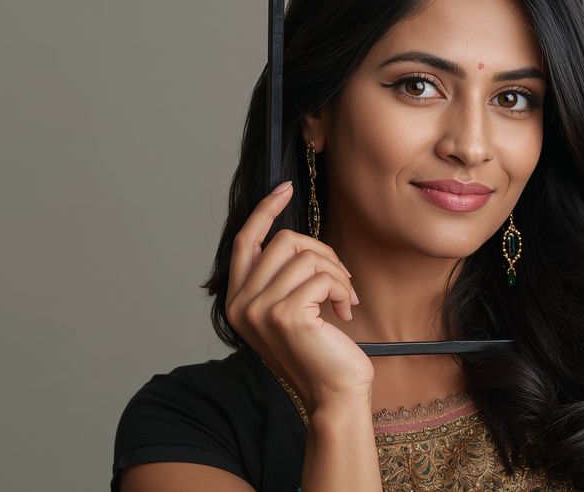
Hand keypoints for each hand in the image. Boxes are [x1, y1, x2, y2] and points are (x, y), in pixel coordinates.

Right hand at [226, 181, 373, 414]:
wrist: (335, 394)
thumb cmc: (321, 351)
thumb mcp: (293, 308)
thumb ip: (282, 277)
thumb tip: (294, 237)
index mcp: (238, 301)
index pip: (246, 241)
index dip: (265, 211)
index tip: (285, 189)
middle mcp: (241, 304)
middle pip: (284, 240)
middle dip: (323, 252)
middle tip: (341, 281)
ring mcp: (260, 310)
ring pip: (306, 255)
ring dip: (337, 274)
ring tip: (344, 300)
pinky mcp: (286, 315)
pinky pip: (322, 275)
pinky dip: (342, 288)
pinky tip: (345, 312)